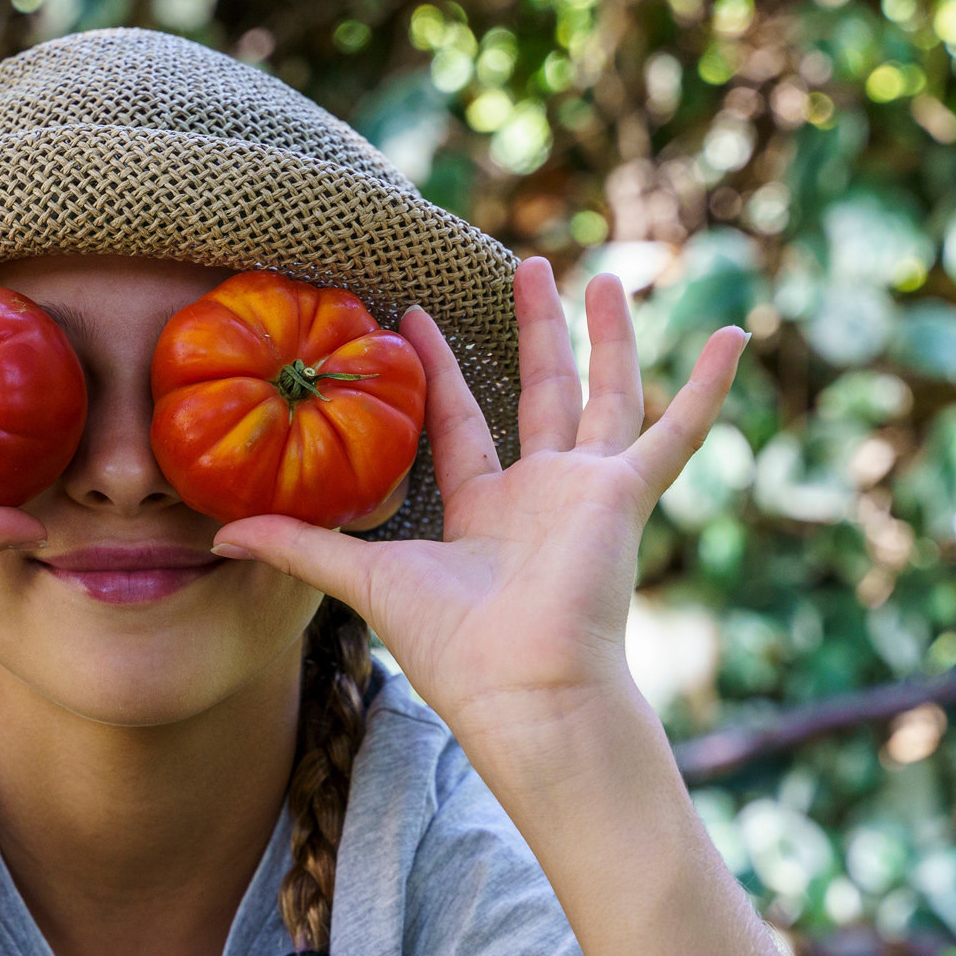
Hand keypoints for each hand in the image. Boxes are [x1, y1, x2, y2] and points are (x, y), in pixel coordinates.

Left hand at [209, 256, 747, 740]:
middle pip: (539, 393)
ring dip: (606, 337)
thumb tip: (218, 537)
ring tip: (604, 276)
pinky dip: (707, 387)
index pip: (461, 422)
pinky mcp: (625, 495)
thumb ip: (299, 550)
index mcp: (483, 512)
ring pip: (603, 394)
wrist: (523, 691)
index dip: (439, 369)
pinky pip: (676, 431)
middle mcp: (540, 496)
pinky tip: (736, 335)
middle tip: (526, 265)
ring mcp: (588, 492)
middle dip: (533, 330)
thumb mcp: (362, 580)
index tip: (413, 314)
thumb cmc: (451, 649)